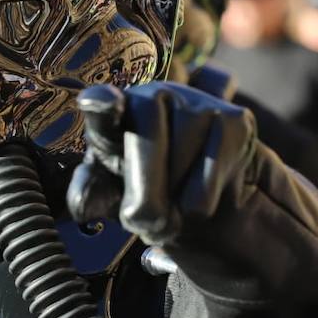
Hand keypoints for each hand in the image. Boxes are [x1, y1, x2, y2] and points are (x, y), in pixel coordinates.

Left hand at [66, 82, 257, 245]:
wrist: (202, 204)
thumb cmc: (147, 192)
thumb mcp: (113, 197)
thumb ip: (92, 197)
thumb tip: (82, 204)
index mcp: (115, 114)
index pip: (103, 105)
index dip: (102, 103)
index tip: (101, 102)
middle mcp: (154, 95)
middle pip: (147, 138)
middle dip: (146, 189)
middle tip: (145, 222)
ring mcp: (197, 101)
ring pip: (183, 153)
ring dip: (176, 197)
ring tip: (174, 207)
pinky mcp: (235, 119)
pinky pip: (214, 166)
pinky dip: (203, 197)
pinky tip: (200, 197)